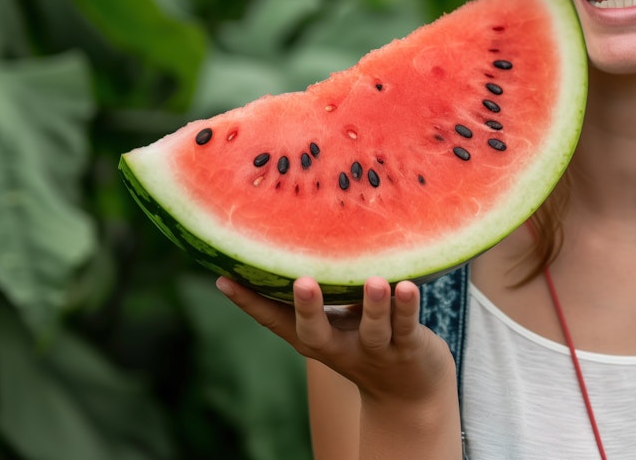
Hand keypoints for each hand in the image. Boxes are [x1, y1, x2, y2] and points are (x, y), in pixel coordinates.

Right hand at [217, 275, 456, 406]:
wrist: (411, 395)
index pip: (275, 320)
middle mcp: (338, 347)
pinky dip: (407, 307)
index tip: (223, 277)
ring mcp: (374, 351)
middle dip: (307, 308)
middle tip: (301, 281)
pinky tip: (408, 285)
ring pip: (372, 330)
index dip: (249, 302)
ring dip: (374, 306)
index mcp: (315, 338)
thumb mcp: (339, 319)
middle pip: (316, 332)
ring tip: (374, 281)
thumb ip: (326, 288)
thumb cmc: (368, 341)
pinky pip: (407, 327)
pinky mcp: (408, 349)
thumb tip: (300, 240)